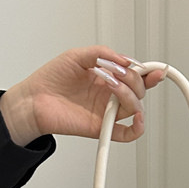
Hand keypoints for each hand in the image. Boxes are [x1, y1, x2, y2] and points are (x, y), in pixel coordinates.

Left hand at [0, 46, 165, 145]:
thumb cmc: (50, 79)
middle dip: (134, 80)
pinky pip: (126, 134)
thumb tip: (125, 60)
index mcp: (107, 77)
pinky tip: (137, 119)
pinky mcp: (100, 128)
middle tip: (118, 73)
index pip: (135, 75)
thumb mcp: (77, 55)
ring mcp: (106, 111)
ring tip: (111, 85)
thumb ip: (102, 53)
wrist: (33, 100)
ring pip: (134, 108)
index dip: (148, 72)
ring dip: (128, 94)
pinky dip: (137, 129)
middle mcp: (109, 95)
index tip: (155, 69)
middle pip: (138, 91)